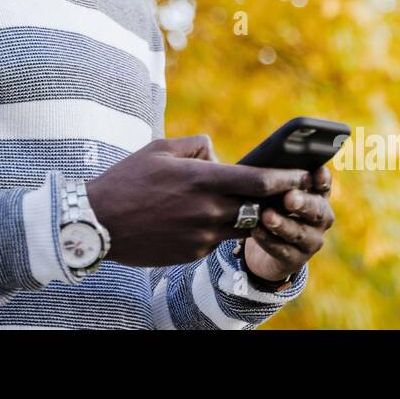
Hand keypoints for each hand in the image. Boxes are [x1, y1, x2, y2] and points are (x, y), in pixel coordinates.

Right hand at [84, 136, 311, 267]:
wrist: (98, 223)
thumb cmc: (127, 179)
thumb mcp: (160, 149)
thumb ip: (196, 145)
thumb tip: (218, 154)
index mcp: (203, 179)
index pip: (260, 181)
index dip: (285, 177)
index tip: (301, 173)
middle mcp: (209, 210)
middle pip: (259, 206)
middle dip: (276, 199)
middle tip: (289, 191)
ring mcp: (202, 236)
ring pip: (242, 225)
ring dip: (248, 214)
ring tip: (245, 203)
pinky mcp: (193, 253)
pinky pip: (218, 238)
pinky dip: (219, 227)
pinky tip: (202, 218)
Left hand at [240, 164, 333, 284]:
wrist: (265, 246)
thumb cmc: (272, 207)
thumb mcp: (276, 192)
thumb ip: (278, 180)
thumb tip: (265, 165)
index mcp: (318, 197)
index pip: (324, 186)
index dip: (323, 180)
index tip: (318, 172)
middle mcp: (320, 219)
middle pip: (317, 210)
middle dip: (303, 203)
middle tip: (289, 198)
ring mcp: (311, 241)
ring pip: (299, 233)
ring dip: (282, 224)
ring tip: (267, 215)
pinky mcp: (296, 260)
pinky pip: (282, 250)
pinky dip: (268, 240)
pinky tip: (256, 231)